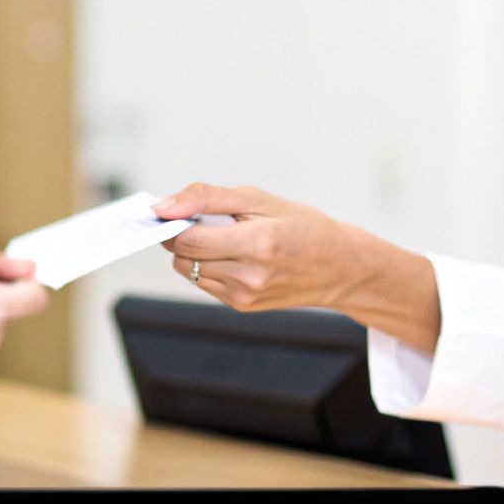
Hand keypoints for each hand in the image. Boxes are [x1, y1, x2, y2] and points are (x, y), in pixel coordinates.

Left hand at [153, 183, 440, 350]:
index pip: (187, 238)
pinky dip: (207, 265)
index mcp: (258, 243)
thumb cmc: (302, 226)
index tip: (171, 211)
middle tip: (200, 220)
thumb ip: (207, 198)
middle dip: (180, 235)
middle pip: (182, 256)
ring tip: (222, 237)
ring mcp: (245, 295)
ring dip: (192, 251)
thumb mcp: (259, 199)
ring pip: (187, 270)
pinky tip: (232, 255)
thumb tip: (163, 206)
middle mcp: (250, 275)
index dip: (172, 223)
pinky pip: (203, 282)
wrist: (340, 268)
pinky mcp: (242, 305)